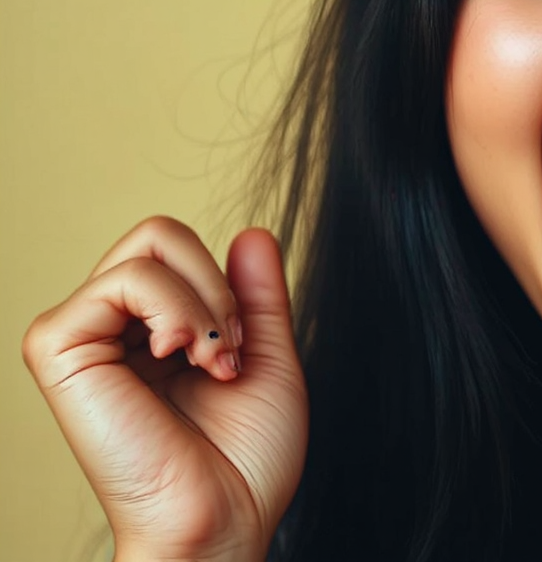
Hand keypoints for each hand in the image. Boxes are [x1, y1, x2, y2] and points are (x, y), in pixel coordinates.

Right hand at [22, 217, 307, 561]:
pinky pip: (127, 278)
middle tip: (227, 353)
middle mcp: (110, 328)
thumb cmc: (244, 460)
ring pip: (151, 244)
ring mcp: (81, 334)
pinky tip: (179, 355)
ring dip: (206, 304)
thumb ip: (258, 293)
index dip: (227, 286)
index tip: (240, 351)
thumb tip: (251, 232)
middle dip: (218, 287)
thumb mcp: (269, 357)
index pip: (179, 250)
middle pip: (161, 234)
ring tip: (212, 362)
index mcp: (149, 329)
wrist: (225, 522)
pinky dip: (176, 308)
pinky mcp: (59, 348)